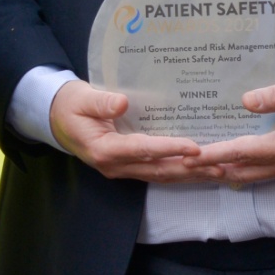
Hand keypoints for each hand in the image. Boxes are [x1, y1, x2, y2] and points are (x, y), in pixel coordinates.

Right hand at [48, 81, 205, 182]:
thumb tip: (122, 102)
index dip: (169, 149)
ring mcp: (121, 169)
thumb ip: (101, 102)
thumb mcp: (80, 98)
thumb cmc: (70, 105)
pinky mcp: (128, 167)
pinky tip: (199, 170)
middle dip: (190, 169)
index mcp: (103, 149)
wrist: (55, 118)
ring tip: (219, 172)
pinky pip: (156, 173)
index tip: (195, 147)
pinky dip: (179, 173)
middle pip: (157, 170)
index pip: (142, 150)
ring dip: (190, 175)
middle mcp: (115, 165)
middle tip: (220, 166)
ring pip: (160, 176)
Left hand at [193, 66, 274, 185]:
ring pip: (256, 174)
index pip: (241, 153)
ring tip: (203, 167)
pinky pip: (268, 170)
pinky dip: (247, 168)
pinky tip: (235, 161)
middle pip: (244, 170)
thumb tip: (245, 101)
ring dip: (229, 171)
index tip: (189, 156)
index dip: (213, 154)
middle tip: (185, 165)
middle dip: (214, 169)